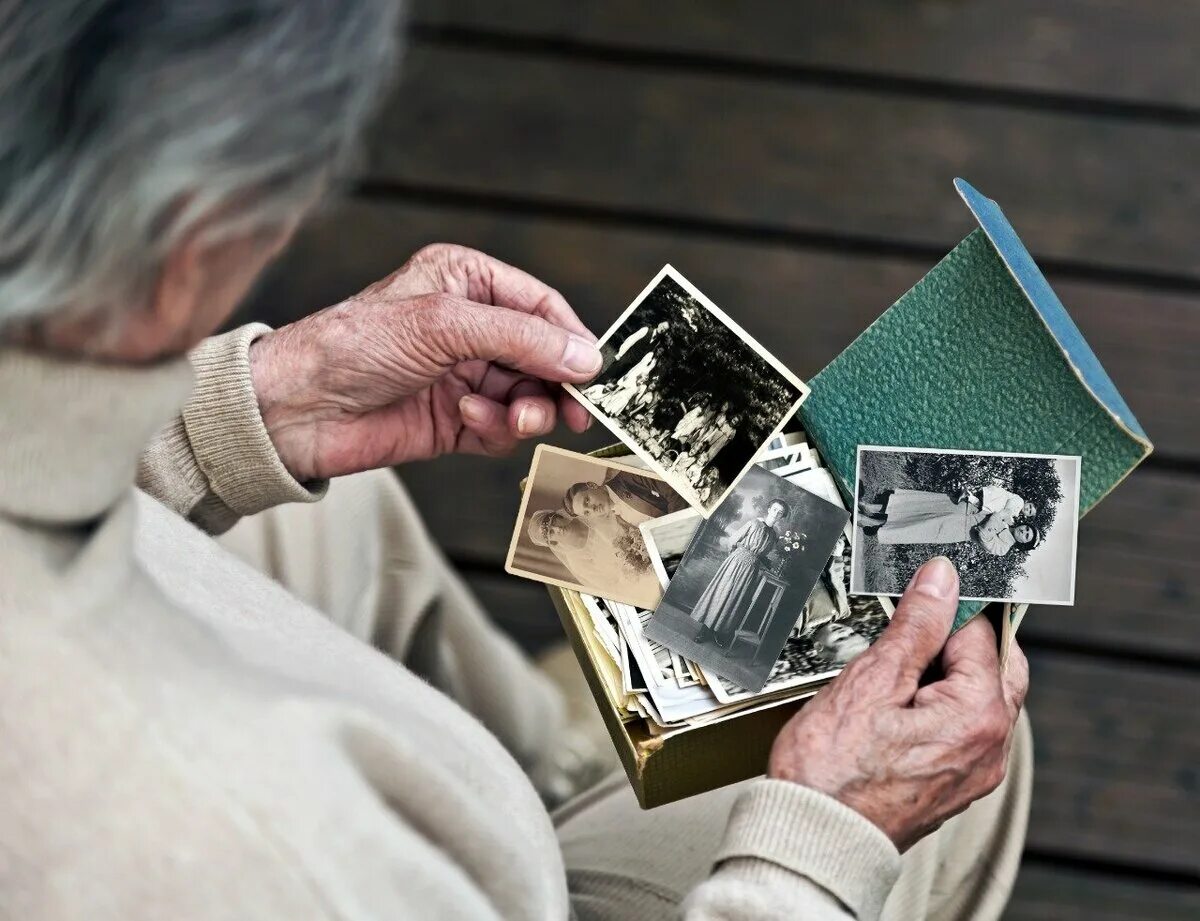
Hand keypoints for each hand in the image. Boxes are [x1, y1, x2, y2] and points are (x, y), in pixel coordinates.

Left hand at [248, 244, 600, 480]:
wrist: (295, 410)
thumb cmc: (352, 346)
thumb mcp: (443, 326)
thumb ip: (520, 340)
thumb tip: (586, 358)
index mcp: (466, 281)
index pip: (541, 306)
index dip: (571, 339)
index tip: (594, 373)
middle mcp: (468, 325)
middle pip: (542, 355)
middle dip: (555, 383)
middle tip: (573, 412)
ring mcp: (463, 374)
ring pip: (526, 395)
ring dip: (526, 409)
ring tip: (515, 418)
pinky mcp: (454, 419)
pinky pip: (501, 427)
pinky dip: (496, 428)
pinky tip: (470, 418)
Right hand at [767, 556, 1028, 850]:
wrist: (814, 834)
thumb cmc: (833, 772)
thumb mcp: (872, 680)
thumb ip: (916, 625)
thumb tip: (940, 582)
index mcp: (979, 716)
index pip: (979, 632)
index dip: (944, 606)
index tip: (915, 595)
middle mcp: (989, 748)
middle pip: (995, 665)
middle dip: (958, 637)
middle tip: (911, 625)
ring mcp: (973, 772)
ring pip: (979, 698)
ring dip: (948, 672)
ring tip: (894, 669)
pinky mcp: (952, 786)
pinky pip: (962, 730)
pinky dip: (940, 706)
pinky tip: (897, 705)